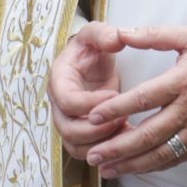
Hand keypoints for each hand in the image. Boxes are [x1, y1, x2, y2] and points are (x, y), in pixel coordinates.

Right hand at [48, 22, 123, 158]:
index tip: (114, 95)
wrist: (92, 64)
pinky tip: (127, 138)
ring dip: (102, 144)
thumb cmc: (92, 49)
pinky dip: (106, 152)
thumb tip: (118, 38)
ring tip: (126, 131)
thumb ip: (104, 34)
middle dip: (97, 129)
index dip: (90, 103)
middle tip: (123, 117)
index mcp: (59, 81)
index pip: (67, 102)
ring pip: (77, 147)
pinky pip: (88, 152)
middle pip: (68, 130)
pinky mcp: (80, 134)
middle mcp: (59, 106)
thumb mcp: (96, 34)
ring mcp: (68, 122)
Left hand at [79, 26, 186, 178]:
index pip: (144, 99)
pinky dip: (154, 167)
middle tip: (93, 155)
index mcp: (184, 80)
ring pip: (161, 153)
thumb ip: (156, 35)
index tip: (93, 117)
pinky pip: (176, 157)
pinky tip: (135, 169)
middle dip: (118, 147)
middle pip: (149, 134)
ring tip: (106, 169)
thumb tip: (123, 33)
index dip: (116, 109)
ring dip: (132, 164)